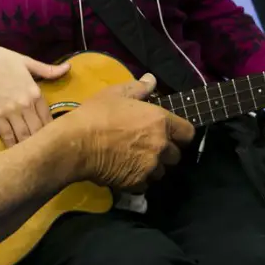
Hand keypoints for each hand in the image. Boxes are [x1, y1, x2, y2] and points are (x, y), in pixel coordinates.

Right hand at [0, 42, 69, 146]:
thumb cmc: (2, 59)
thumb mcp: (27, 61)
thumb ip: (48, 69)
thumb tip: (68, 67)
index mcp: (35, 92)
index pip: (48, 117)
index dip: (52, 129)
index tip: (55, 137)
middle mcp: (25, 105)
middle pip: (38, 129)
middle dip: (43, 141)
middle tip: (46, 151)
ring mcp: (10, 112)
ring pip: (24, 135)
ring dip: (29, 146)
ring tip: (33, 156)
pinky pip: (7, 135)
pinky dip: (12, 145)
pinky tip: (16, 153)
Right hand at [64, 74, 195, 191]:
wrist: (76, 144)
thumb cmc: (96, 114)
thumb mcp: (116, 93)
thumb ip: (138, 88)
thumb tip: (152, 80)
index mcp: (160, 121)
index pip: (188, 133)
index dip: (180, 133)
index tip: (169, 132)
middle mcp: (160, 145)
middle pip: (176, 155)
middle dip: (165, 152)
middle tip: (148, 146)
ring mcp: (149, 167)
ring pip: (161, 171)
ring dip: (153, 167)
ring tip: (136, 160)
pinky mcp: (136, 183)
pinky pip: (145, 184)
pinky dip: (139, 180)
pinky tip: (126, 171)